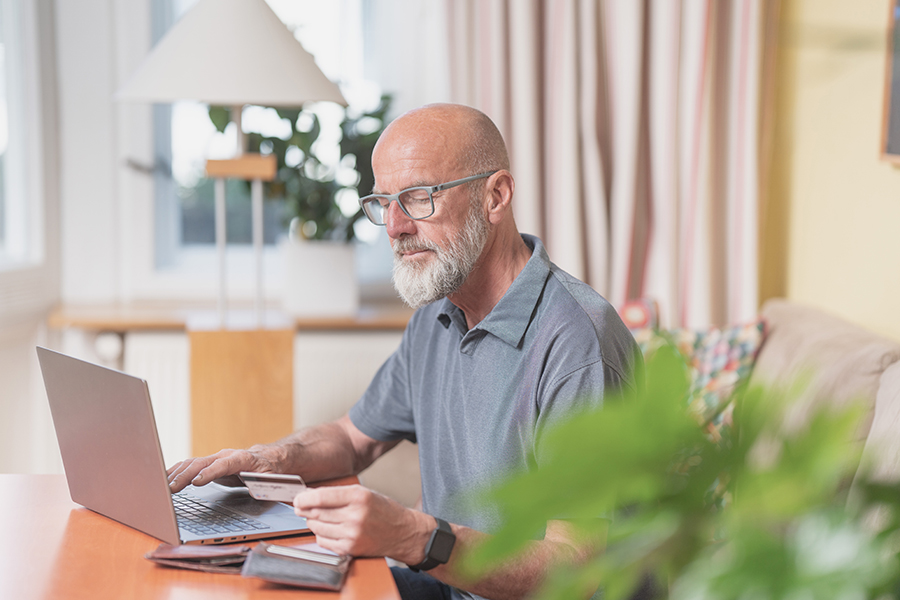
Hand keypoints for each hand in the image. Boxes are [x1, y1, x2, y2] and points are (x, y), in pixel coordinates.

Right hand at [166, 446, 279, 492]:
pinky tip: (164, 479)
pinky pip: (190, 465)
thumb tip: (254, 492)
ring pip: (192, 463)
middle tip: (169, 489)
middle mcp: (225, 455)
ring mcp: (215, 459)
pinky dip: (176, 471)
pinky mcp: (209, 464)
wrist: (267, 458)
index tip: (196, 482)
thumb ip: (263, 485)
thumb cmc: (269, 470)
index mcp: (241, 458)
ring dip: (176, 474)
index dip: (209, 473)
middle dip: (184, 476)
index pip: (223, 464)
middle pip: (202, 463)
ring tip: (161, 486)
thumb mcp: (271, 478)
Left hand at [293, 485, 431, 561]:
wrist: (402, 532)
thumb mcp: (364, 493)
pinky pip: (323, 541)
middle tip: (303, 507)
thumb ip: (338, 494)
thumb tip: (309, 496)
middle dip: (306, 510)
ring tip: (322, 518)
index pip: (321, 497)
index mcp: (359, 496)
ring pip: (317, 527)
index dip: (304, 498)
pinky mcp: (350, 549)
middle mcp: (355, 516)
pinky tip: (330, 529)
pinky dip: (322, 535)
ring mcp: (352, 534)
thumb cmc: (382, 510)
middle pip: (316, 513)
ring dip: (313, 522)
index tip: (298, 498)